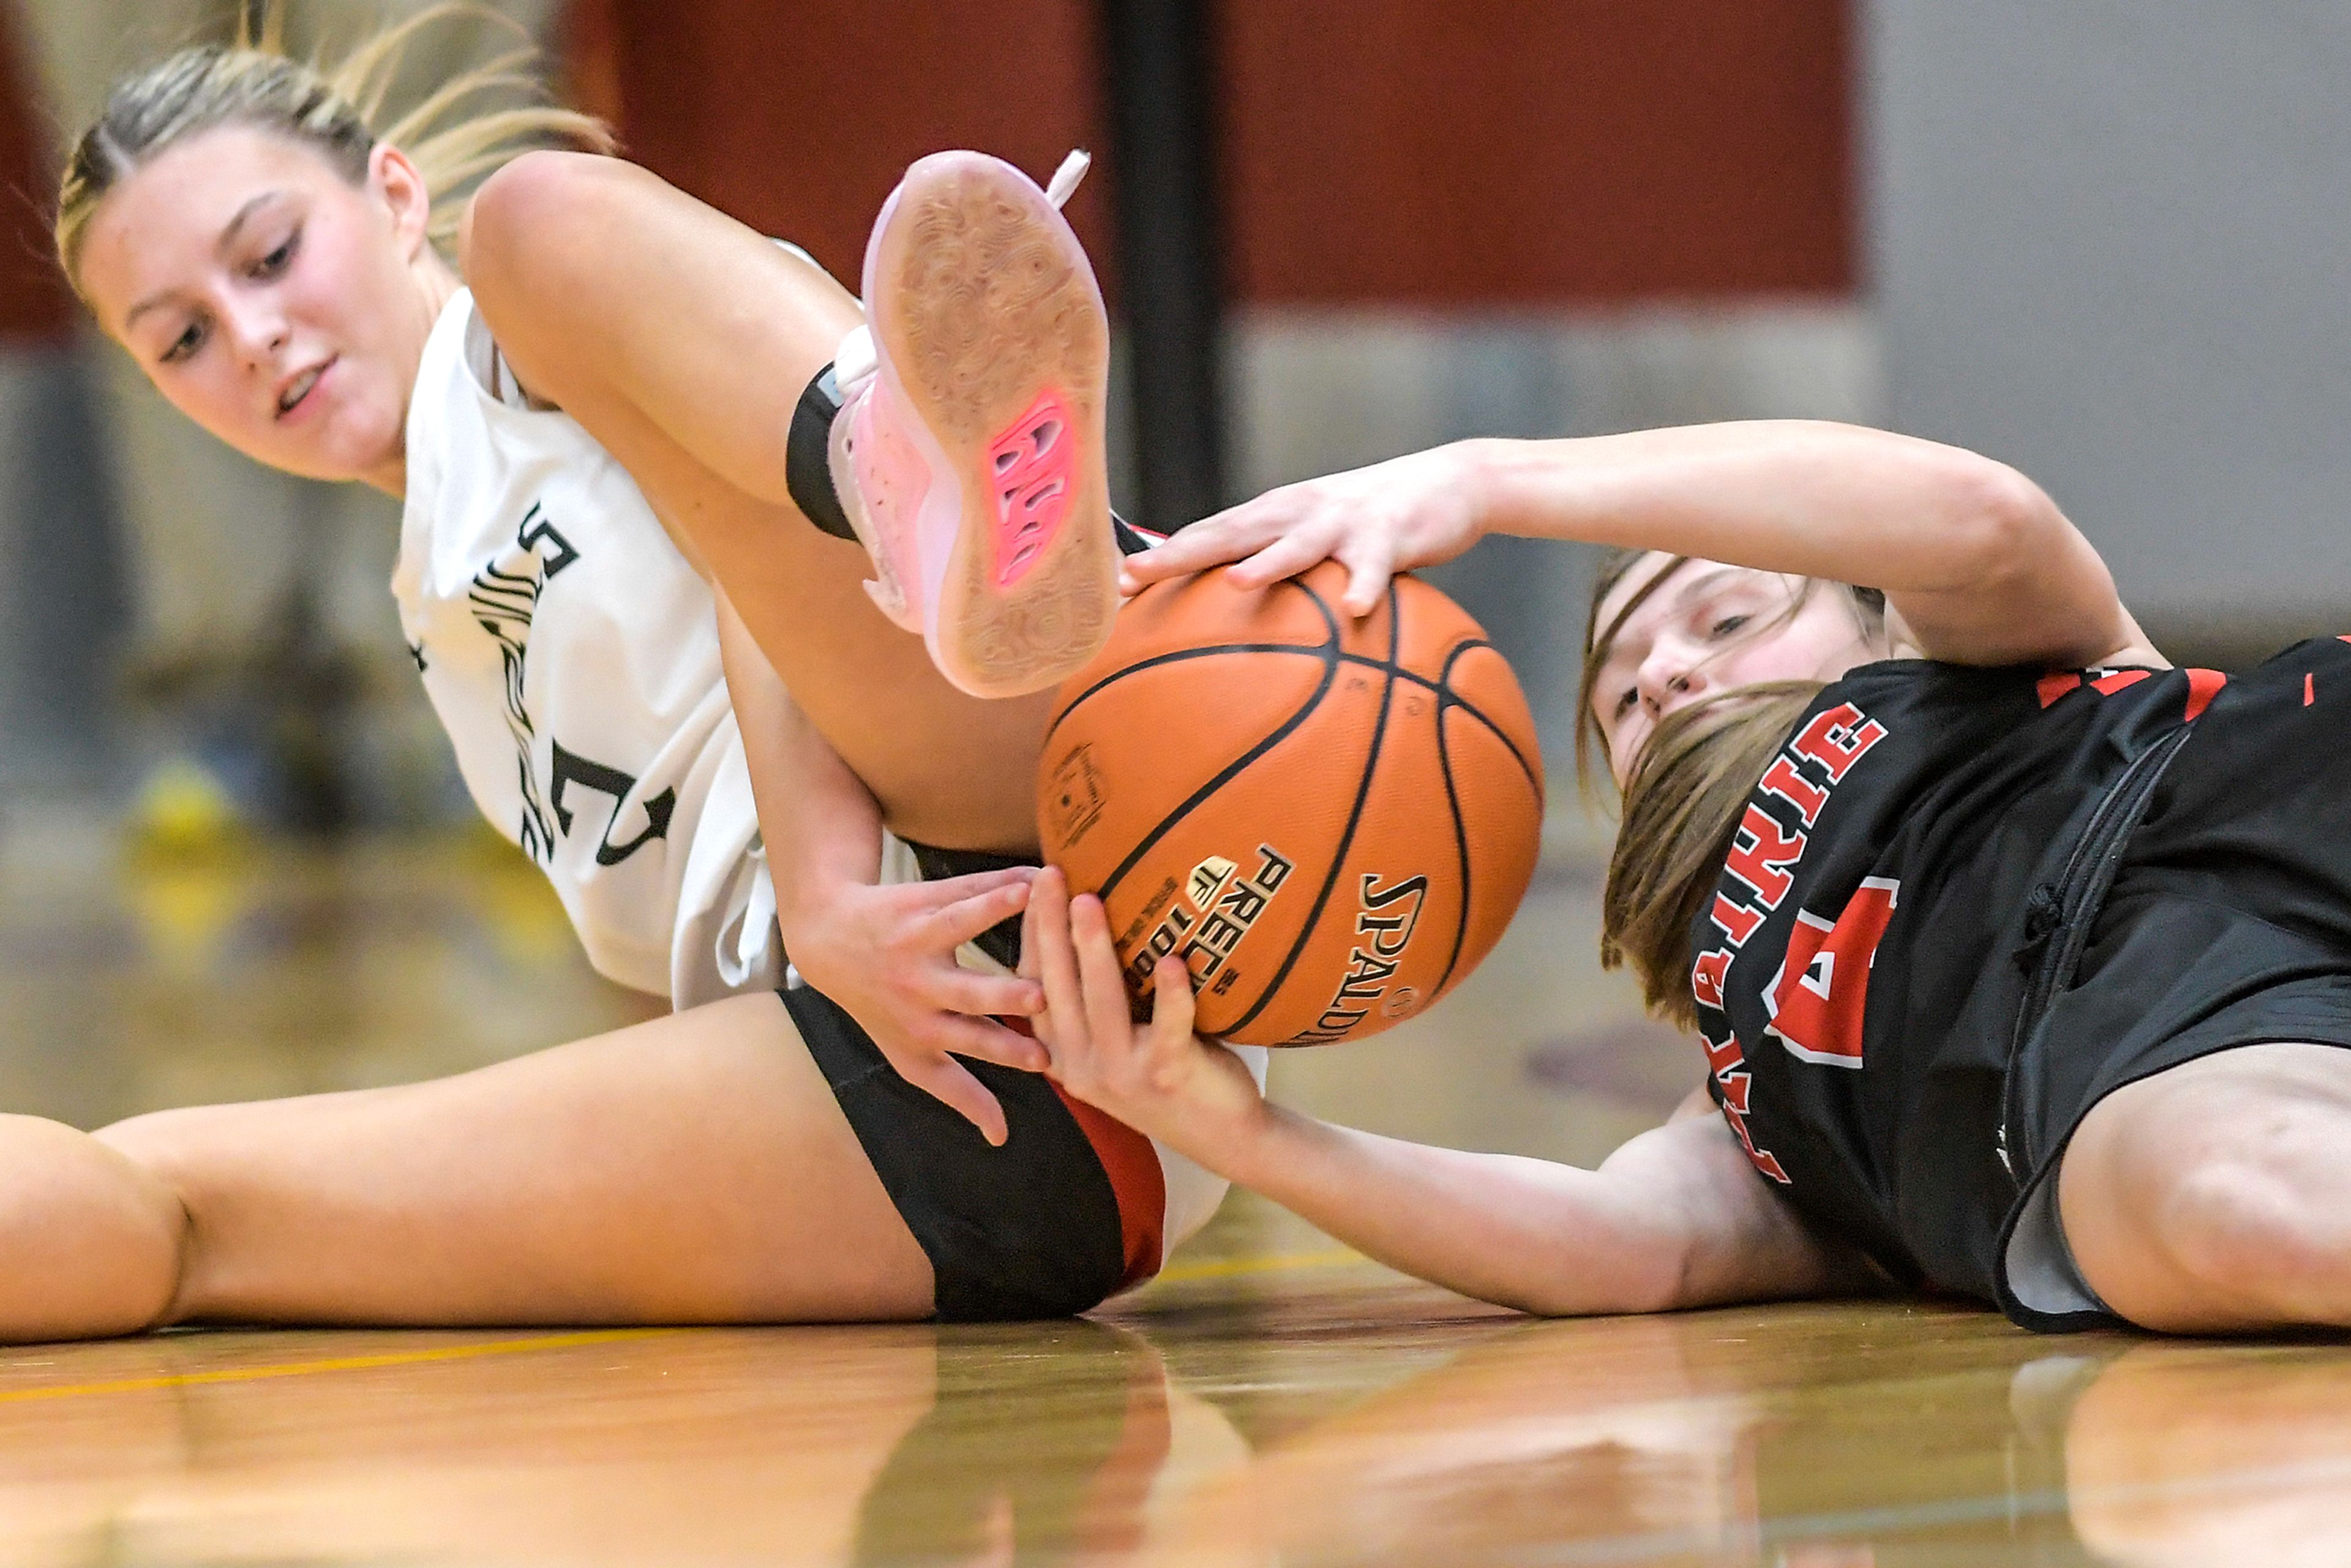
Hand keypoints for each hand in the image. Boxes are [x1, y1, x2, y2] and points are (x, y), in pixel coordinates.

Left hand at [784, 866, 1046, 1145]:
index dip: (1004, 1055)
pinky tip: (1027, 875)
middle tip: (1038, 996)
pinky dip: (994, 882)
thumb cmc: (884, 1007)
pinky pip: (958, 890)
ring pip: (954, 927)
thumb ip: (959, 1091)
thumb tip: (999, 1137)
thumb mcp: (912, 1057)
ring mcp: (914, 943)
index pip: (968, 1049)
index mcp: (922, 1032)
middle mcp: (916, 990)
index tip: (1045, 1061)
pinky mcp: (917, 903)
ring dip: (992, 911)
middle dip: (1000, 996)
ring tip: (1030, 898)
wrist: (829, 942)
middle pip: (965, 994)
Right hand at [1021, 867, 1266, 1151]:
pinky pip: (1167, 1028)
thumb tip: (1085, 919)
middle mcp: (1081, 1066)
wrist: (1222, 1134)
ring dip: (1093, 950)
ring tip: (1089, 902)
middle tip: (1050, 876)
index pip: (1034, 987)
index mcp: (1062, 1053)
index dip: (1031, 936)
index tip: (1029, 886)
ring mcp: (1121, 1074)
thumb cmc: (1168, 1069)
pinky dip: (1170, 994)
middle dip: (1051, 928)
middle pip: (1057, 987)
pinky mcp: (1166, 1076)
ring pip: (1101, 1003)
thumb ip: (1094, 999)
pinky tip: (1170, 962)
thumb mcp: (1116, 1040)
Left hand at [1119, 444, 1487, 615]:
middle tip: (1136, 575)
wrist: (1448, 481)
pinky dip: (1365, 586)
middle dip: (1180, 554)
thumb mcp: (1313, 540)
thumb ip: (1271, 567)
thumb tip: (1220, 612)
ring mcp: (1343, 522)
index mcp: (1271, 516)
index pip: (1204, 535)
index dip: (1159, 557)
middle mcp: (1296, 512)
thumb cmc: (1367, 523)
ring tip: (1234, 585)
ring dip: (1266, 565)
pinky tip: (1354, 610)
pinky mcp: (1391, 536)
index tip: (1114, 585)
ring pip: (1298, 545)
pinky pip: (1376, 568)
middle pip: (1229, 533)